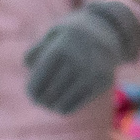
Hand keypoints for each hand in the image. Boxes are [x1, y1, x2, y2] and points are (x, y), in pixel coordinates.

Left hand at [23, 0, 139, 113]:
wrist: (109, 31)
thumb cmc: (72, 35)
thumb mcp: (52, 35)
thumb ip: (36, 51)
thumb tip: (29, 67)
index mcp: (63, 47)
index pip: (39, 80)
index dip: (32, 90)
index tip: (31, 94)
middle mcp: (80, 60)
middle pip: (50, 94)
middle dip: (41, 100)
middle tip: (39, 101)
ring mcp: (94, 73)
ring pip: (62, 103)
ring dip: (53, 106)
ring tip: (49, 103)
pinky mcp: (104, 82)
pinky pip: (76, 105)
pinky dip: (66, 108)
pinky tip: (62, 104)